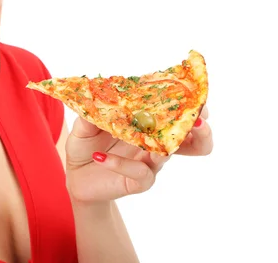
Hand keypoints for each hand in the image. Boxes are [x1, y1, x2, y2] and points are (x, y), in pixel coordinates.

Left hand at [65, 106, 212, 203]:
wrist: (76, 175)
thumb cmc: (87, 144)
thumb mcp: (85, 124)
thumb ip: (91, 112)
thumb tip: (94, 96)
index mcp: (147, 123)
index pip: (176, 112)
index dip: (191, 105)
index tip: (196, 95)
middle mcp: (155, 142)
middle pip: (192, 139)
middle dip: (201, 130)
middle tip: (198, 121)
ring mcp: (149, 163)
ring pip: (171, 156)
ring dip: (173, 145)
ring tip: (168, 140)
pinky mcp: (138, 181)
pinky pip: (138, 172)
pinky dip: (120, 163)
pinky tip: (101, 156)